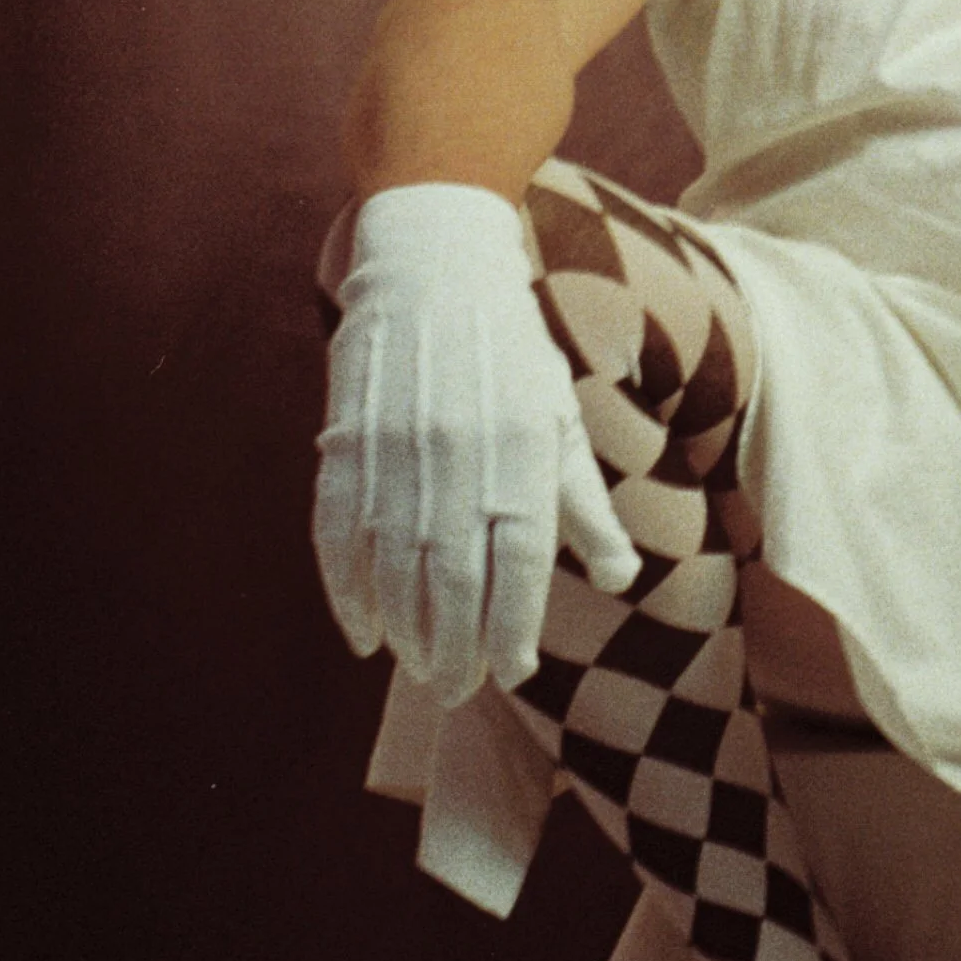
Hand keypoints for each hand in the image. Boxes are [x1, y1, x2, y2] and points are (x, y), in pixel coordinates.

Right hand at [313, 181, 640, 705]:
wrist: (433, 270)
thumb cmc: (511, 354)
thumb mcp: (559, 420)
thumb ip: (585, 504)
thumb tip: (621, 578)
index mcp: (522, 456)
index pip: (518, 566)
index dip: (512, 629)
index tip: (513, 673)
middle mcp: (461, 462)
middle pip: (454, 582)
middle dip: (455, 649)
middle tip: (457, 689)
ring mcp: (397, 454)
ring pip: (395, 570)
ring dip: (405, 631)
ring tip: (418, 667)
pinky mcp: (348, 444)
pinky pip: (339, 536)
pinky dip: (346, 592)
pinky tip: (363, 632)